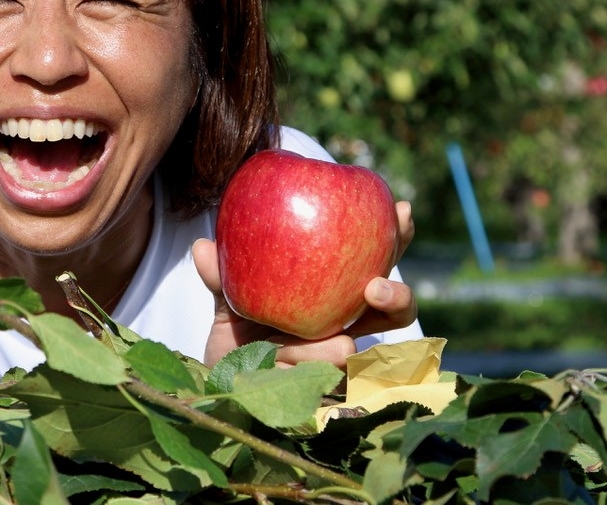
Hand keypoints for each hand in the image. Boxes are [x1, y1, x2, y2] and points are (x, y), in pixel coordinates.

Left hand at [192, 200, 417, 368]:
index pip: (374, 261)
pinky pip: (325, 382)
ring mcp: (341, 362)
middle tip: (374, 288)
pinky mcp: (326, 395)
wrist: (223, 384)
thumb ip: (222, 275)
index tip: (402, 211)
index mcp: (334, 294)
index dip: (395, 237)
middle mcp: (347, 326)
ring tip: (315, 346)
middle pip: (394, 309)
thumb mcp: (229, 300)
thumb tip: (204, 246)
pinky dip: (299, 370)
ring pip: (354, 350)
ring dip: (326, 347)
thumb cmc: (237, 335)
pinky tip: (284, 367)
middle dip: (396, 296)